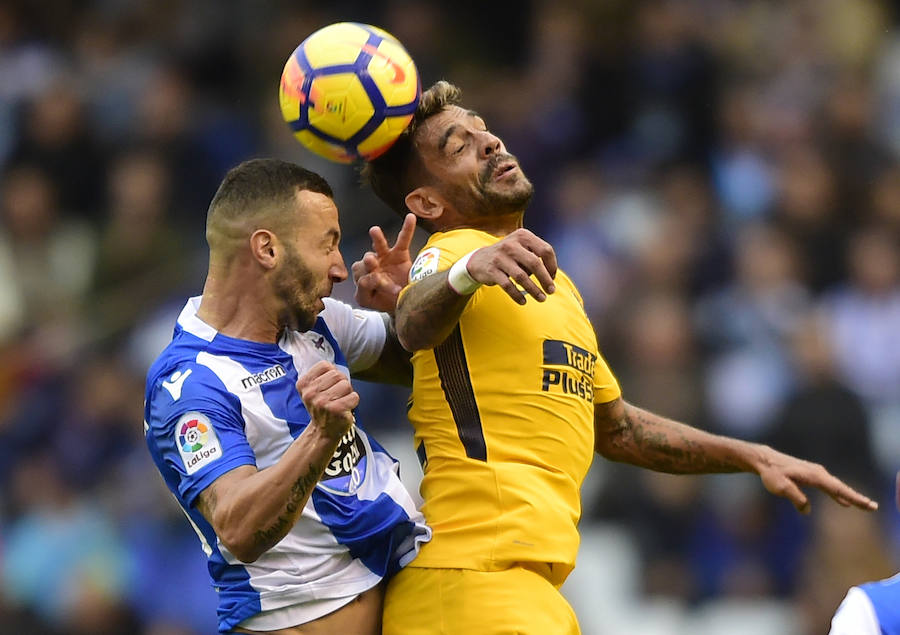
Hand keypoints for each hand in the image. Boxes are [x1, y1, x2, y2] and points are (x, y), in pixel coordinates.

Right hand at [296, 361, 358, 440]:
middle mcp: (310, 393)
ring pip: (346, 385)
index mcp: (303, 384)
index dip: (332, 373)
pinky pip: (354, 396)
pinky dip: (353, 402)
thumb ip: (322, 375)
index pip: (325, 365)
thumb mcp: (313, 389)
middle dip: (341, 383)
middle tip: (336, 396)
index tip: (329, 385)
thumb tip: (336, 366)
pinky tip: (345, 408)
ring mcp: (322, 402)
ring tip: (340, 402)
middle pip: (338, 374)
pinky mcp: (336, 410)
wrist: (322, 431)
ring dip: (347, 393)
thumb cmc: (322, 407)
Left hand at [352, 213, 415, 312]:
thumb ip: (363, 290)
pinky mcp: (399, 254)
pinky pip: (402, 240)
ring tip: (374, 230)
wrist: (402, 302)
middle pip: (365, 262)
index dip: (371, 283)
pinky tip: (410, 217)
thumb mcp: (368, 300)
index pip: (361, 278)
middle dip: (368, 263)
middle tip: (373, 262)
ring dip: (376, 239)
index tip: (390, 292)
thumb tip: (369, 279)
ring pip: (379, 247)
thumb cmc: (384, 300)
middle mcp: (371, 266)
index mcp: (362, 278)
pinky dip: (407, 229)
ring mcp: (385, 259)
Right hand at [466, 228, 557, 304]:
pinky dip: (517, 295)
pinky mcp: (492, 270)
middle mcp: (511, 244)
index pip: (545, 250)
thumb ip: (536, 256)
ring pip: (522, 276)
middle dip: (546, 280)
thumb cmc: (508, 256)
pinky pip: (508, 286)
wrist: (480, 260)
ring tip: (541, 298)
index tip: (553, 277)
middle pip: (535, 263)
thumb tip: (550, 276)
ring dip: (534, 290)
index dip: (552, 266)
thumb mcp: (521, 248)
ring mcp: (500, 257)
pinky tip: (523, 301)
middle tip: (551, 291)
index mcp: (522, 236)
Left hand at [755, 446, 877, 513]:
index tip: (866, 504)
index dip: (853, 498)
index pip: (837, 489)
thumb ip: (796, 498)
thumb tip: (807, 509)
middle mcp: (819, 473)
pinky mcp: (811, 475)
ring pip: (836, 486)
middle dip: (857, 498)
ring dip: (850, 495)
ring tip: (864, 505)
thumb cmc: (772, 474)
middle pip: (841, 487)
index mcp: (814, 476)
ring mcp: (816, 473)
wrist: (765, 461)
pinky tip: (842, 501)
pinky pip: (829, 486)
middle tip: (873, 507)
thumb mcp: (781, 488)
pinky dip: (838, 493)